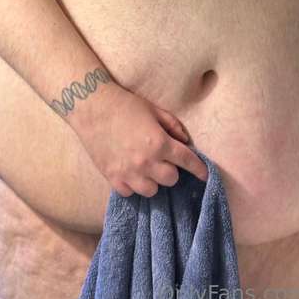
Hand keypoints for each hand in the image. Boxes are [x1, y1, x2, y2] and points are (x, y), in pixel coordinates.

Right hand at [78, 82, 207, 197]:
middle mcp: (146, 162)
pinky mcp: (112, 179)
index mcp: (159, 143)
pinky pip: (130, 193)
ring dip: (154, 180)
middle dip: (172, 170)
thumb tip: (185, 141)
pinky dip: (134, 185)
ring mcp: (128, 173)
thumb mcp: (154, 110)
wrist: (93, 108)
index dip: (199, 169)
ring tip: (147, 168)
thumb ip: (173, 126)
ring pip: (152, 191)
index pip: (187, 161)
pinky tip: (131, 173)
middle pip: (171, 180)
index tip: (205, 174)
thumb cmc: (125, 105)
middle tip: (165, 160)